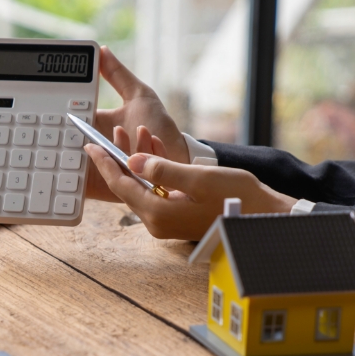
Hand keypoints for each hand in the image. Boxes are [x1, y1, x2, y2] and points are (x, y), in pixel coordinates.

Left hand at [84, 139, 295, 240]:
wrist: (263, 216)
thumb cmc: (237, 197)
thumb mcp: (198, 179)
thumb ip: (163, 170)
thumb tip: (132, 160)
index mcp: (158, 214)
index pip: (121, 185)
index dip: (105, 163)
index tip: (90, 145)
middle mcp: (157, 222)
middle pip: (128, 186)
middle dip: (120, 157)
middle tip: (109, 133)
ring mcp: (166, 221)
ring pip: (142, 186)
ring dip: (139, 160)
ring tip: (137, 133)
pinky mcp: (176, 216)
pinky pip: (156, 190)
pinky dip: (154, 170)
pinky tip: (154, 149)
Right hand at [86, 47, 188, 203]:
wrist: (177, 157)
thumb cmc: (158, 127)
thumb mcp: (139, 95)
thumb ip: (118, 75)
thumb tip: (102, 50)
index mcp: (96, 128)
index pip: (74, 123)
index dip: (70, 118)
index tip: (77, 111)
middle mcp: (96, 150)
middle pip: (75, 147)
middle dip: (94, 138)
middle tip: (118, 129)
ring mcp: (102, 170)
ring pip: (93, 163)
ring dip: (120, 149)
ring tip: (141, 133)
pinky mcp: (111, 189)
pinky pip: (104, 183)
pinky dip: (127, 165)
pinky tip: (145, 151)